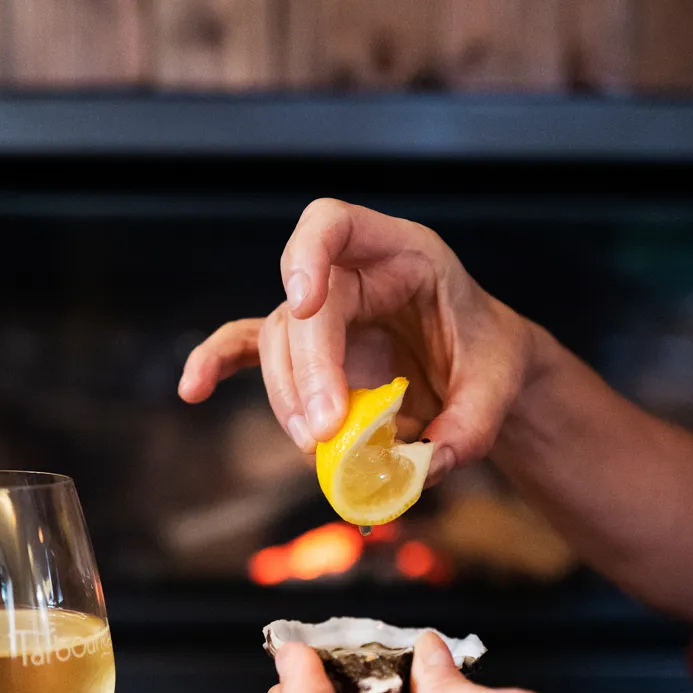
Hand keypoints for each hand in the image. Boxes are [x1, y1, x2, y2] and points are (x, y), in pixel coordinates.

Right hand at [177, 198, 542, 480]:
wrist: (480, 371)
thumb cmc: (489, 360)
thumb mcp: (499, 389)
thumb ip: (469, 428)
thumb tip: (424, 467)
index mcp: (404, 254)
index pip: (335, 225)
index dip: (309, 254)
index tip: (304, 303)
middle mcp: (354, 274)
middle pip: (304, 309)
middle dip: (308, 372)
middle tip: (325, 433)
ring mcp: (324, 310)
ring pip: (279, 342)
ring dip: (287, 396)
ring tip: (314, 445)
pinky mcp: (307, 348)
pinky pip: (248, 348)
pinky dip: (218, 364)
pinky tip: (193, 389)